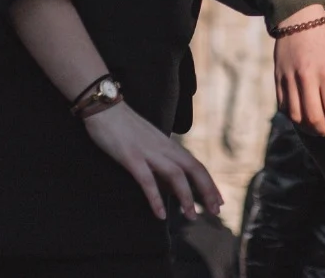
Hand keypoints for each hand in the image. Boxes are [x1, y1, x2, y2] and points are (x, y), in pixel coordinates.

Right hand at [82, 102, 223, 220]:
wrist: (105, 108)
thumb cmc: (125, 127)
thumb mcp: (149, 145)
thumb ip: (161, 164)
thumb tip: (172, 187)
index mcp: (169, 145)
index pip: (196, 165)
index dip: (209, 183)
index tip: (219, 201)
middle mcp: (164, 148)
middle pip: (193, 169)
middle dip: (207, 190)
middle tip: (216, 211)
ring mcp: (148, 152)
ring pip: (175, 175)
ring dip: (186, 196)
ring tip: (191, 216)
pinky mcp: (131, 157)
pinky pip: (147, 180)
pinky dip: (155, 198)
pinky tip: (160, 215)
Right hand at [273, 6, 324, 136]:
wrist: (297, 18)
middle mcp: (307, 77)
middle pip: (314, 117)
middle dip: (324, 131)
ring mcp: (289, 79)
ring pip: (296, 116)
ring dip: (307, 128)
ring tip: (316, 128)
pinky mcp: (277, 79)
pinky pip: (283, 107)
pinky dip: (293, 117)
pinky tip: (302, 117)